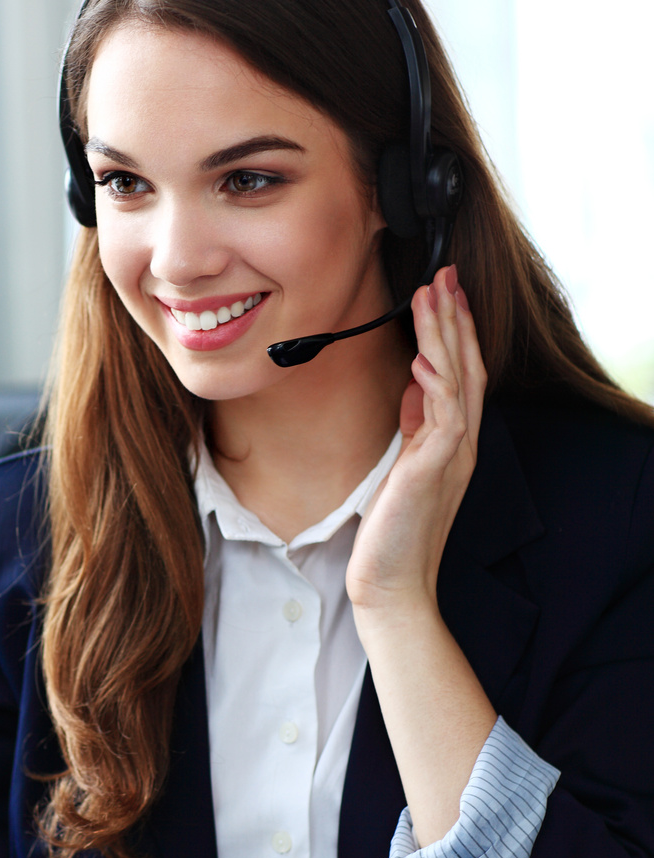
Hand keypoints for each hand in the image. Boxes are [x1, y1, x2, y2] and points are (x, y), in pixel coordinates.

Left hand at [346, 264, 485, 615]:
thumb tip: (412, 386)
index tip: (442, 292)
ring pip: (457, 380)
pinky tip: (422, 354)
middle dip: (455, 318)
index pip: (460, 373)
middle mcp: (459, 443)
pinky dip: (435, 379)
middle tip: (444, 274)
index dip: (454, 331)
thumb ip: (413, 426)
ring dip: (445, 335)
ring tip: (432, 295)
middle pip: (466, 366)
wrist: (391, 582)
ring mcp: (452, 455)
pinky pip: (442, 413)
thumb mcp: (402, 466)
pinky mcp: (435, 468)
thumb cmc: (393, 531)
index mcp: (451, 441)